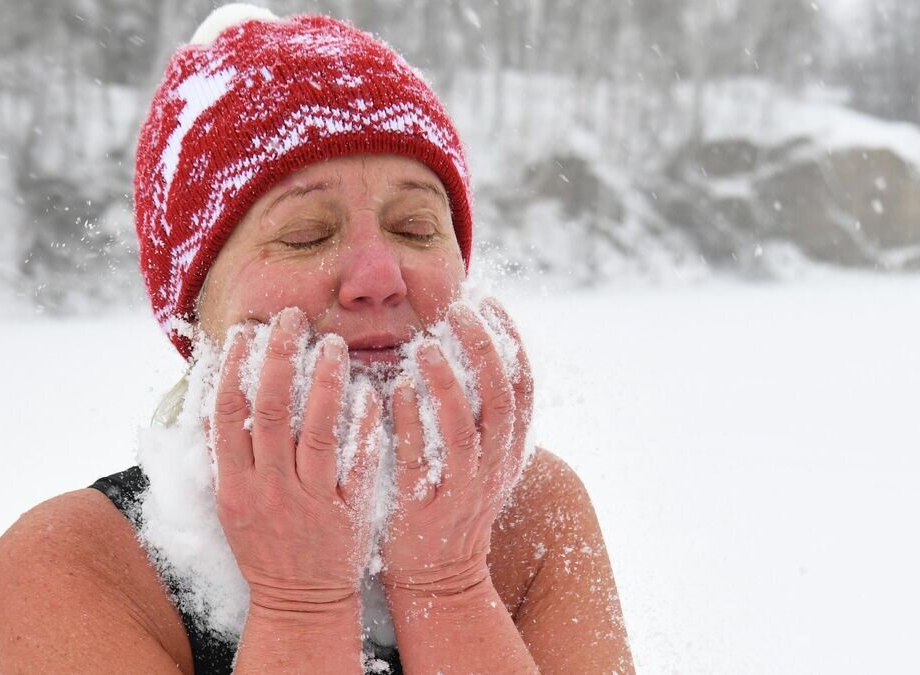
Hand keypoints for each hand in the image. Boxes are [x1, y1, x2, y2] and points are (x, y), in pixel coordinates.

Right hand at [210, 308, 381, 611]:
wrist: (300, 604)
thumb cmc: (266, 545)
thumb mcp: (234, 503)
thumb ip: (229, 454)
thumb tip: (221, 393)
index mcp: (234, 485)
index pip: (227, 414)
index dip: (233, 368)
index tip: (245, 330)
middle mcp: (269, 490)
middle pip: (270, 412)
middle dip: (279, 359)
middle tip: (292, 317)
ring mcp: (310, 502)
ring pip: (317, 432)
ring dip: (324, 382)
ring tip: (333, 342)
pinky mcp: (348, 514)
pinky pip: (357, 464)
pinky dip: (362, 425)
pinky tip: (368, 391)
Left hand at [381, 299, 533, 596]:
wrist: (437, 575)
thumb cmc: (451, 500)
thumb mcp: (480, 455)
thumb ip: (477, 408)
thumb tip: (472, 345)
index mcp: (509, 448)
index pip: (522, 385)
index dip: (509, 339)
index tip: (487, 300)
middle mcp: (494, 466)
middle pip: (499, 398)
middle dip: (482, 348)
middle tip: (456, 310)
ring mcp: (462, 488)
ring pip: (464, 428)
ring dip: (446, 383)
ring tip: (424, 344)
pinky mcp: (426, 507)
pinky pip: (422, 461)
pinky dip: (412, 423)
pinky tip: (396, 390)